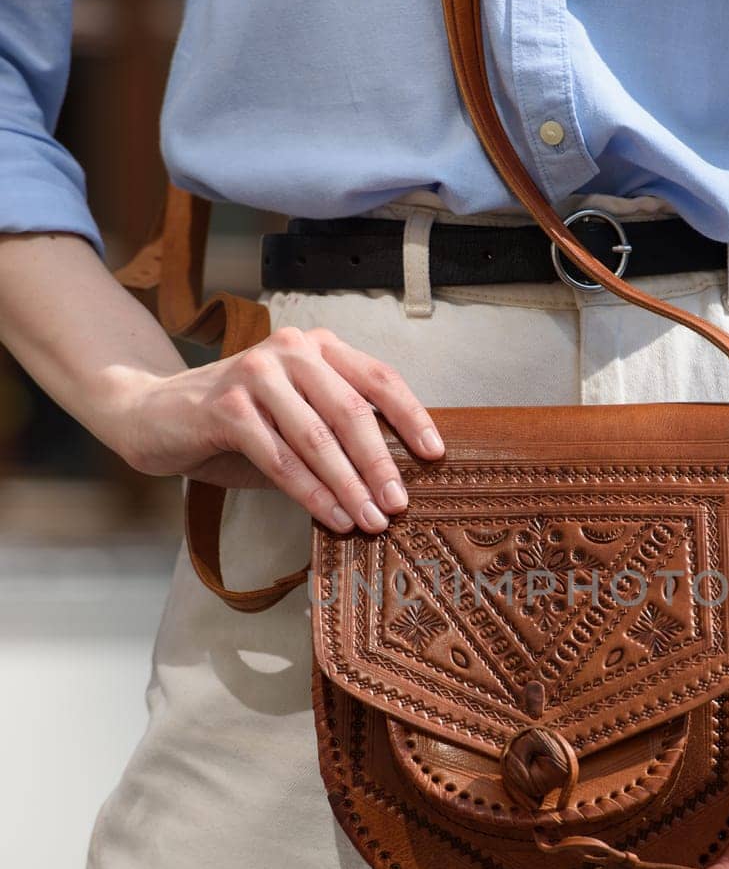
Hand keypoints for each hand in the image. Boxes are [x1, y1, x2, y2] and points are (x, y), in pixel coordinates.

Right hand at [119, 325, 444, 532]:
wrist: (153, 415)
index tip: (435, 455)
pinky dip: (311, 494)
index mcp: (317, 348)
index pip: (378, 378)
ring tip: (370, 521)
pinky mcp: (227, 407)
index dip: (411, 417)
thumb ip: (336, 433)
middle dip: (380, 464)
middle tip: (399, 504)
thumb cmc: (235, 424)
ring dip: (348, 486)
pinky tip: (332, 518)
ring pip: (318, 438)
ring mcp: (257, 375)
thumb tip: (392, 478)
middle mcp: (290, 351)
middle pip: (352, 411)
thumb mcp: (294, 418)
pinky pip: (281, 459)